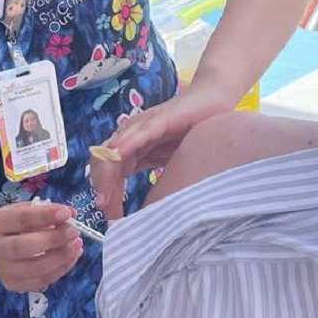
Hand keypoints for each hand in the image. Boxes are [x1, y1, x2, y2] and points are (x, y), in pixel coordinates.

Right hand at [0, 201, 81, 291]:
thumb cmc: (9, 223)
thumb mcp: (22, 209)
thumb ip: (45, 210)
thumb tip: (71, 213)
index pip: (21, 219)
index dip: (45, 216)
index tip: (66, 213)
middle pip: (23, 248)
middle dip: (53, 240)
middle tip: (74, 232)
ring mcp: (2, 269)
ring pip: (33, 270)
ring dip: (61, 258)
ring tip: (77, 246)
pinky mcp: (12, 283)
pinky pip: (39, 282)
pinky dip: (59, 271)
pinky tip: (70, 258)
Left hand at [89, 82, 235, 219]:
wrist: (215, 99)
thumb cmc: (197, 129)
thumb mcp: (175, 162)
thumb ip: (162, 178)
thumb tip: (156, 209)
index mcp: (134, 147)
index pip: (108, 171)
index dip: (106, 193)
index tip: (112, 217)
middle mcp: (132, 135)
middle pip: (103, 163)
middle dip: (102, 190)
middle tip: (109, 215)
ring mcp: (142, 126)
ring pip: (111, 152)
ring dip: (106, 179)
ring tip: (109, 203)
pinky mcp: (157, 120)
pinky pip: (135, 136)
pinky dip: (122, 151)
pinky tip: (117, 165)